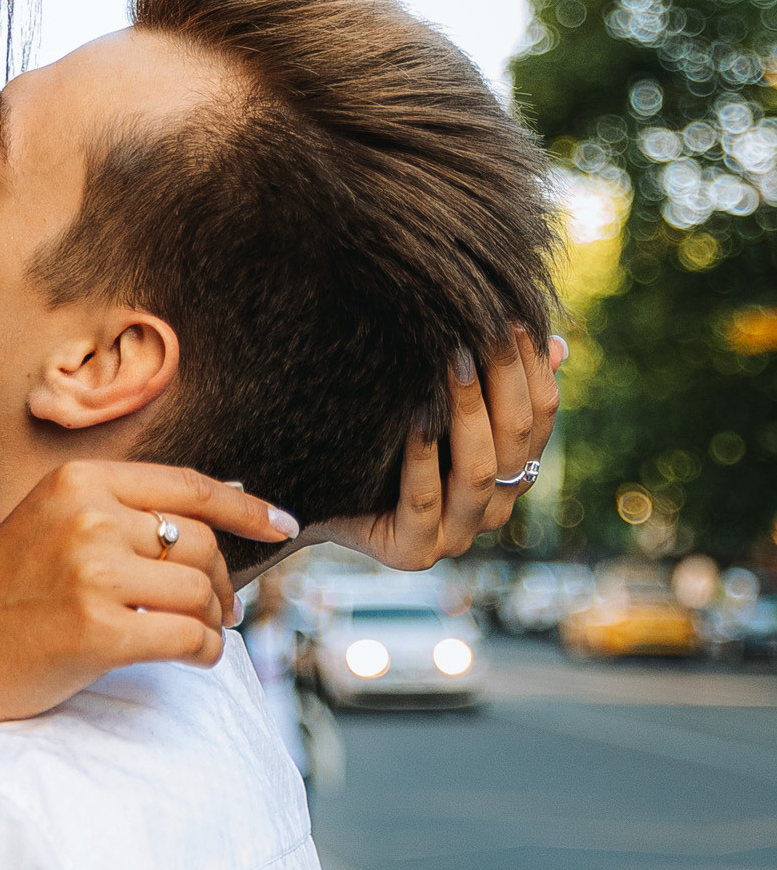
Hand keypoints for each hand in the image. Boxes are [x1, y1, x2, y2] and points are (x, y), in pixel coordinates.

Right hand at [0, 461, 298, 719]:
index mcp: (79, 482)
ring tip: (201, 635)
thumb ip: (116, 514)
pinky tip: (195, 659)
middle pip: (199, 543)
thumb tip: (213, 522)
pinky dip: (206, 652)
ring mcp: (91, 573)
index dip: (246, 508)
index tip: (284, 524)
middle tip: (219, 610)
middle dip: (222, 581)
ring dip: (214, 620)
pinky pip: (189, 638)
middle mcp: (87, 518)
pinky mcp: (96, 631)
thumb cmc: (0, 598)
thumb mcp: (50, 526)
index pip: (188, 486)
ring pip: (200, 591)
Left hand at [326, 329, 565, 571]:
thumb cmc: (381, 438)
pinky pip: (424, 501)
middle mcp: (494, 508)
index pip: (542, 415)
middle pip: (517, 437)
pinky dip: (422, 457)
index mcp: (512, 471)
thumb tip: (556, 345)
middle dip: (503, 376)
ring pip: (481, 471)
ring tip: (453, 362)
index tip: (512, 316)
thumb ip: (489, 380)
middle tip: (481, 327)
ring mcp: (457, 536)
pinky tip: (415, 418)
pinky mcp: (413, 552)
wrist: (313, 491)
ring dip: (469, 412)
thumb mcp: (433, 400)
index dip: (532, 367)